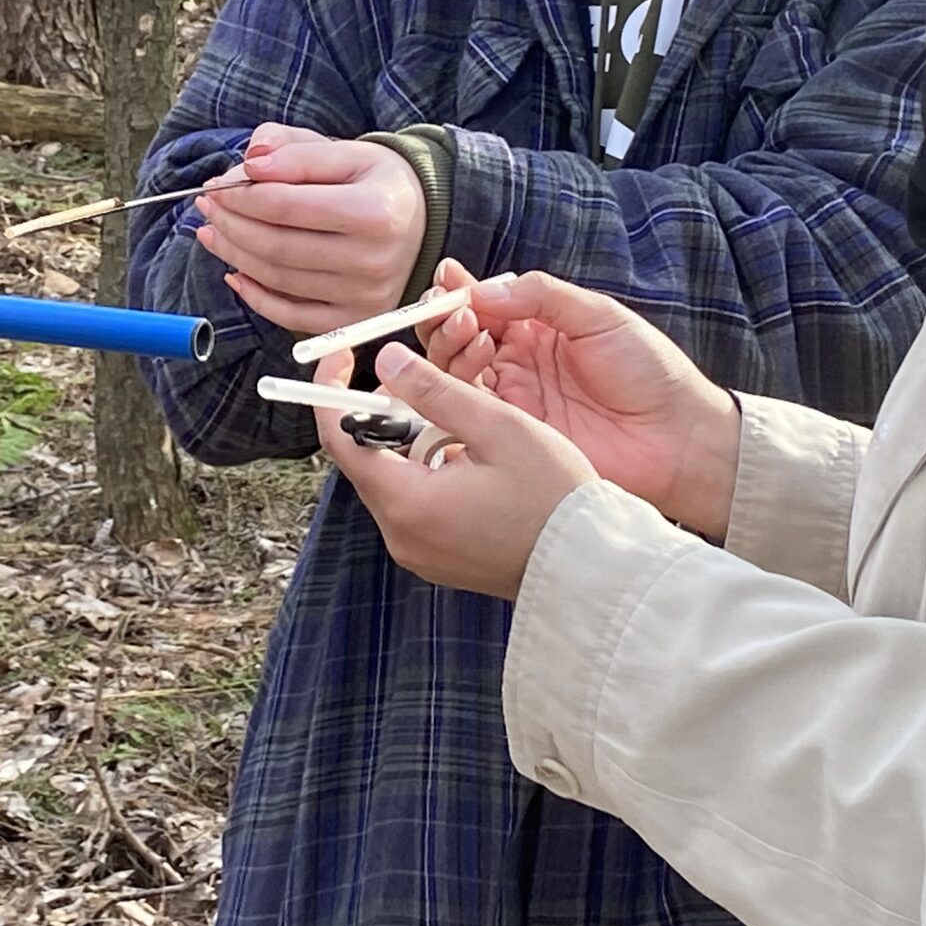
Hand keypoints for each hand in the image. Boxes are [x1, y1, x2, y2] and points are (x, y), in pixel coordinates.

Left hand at [194, 123, 425, 337]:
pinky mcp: (354, 319)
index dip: (239, 195)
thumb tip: (250, 163)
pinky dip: (255, 296)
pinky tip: (234, 271)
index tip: (216, 185)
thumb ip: (295, 150)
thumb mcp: (345, 151)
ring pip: (277, 279)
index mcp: (373, 212)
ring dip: (234, 255)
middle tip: (206, 207)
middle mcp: (372, 260)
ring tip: (213, 231)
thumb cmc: (378, 181)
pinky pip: (291, 315)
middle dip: (230, 224)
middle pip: (276, 245)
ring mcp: (364, 297)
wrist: (424, 220)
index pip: (284, 205)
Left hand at [314, 342, 600, 599]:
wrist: (593, 569)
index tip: (341, 356)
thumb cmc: (555, 498)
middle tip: (433, 390)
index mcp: (407, 502)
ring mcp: (419, 552)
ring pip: (395, 478)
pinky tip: (476, 464)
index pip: (341, 438)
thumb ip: (435, 391)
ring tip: (471, 432)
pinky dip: (432, 472)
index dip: (332, 391)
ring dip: (417, 443)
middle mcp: (401, 534)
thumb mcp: (497, 428)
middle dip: (390, 415)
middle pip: (369, 457)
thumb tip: (387, 360)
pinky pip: (416, 505)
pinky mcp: (439, 559)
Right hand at [416, 266, 743, 539]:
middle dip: (449, 319)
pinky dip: (458, 383)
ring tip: (472, 332)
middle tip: (460, 312)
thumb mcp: (598, 315)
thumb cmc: (650, 371)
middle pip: (459, 339)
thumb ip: (541, 296)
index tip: (449, 279)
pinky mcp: (513, 433)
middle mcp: (519, 363)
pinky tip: (475, 361)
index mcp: (539, 329)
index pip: (485, 306)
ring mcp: (514, 399)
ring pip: (455, 371)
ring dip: (451, 346)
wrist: (677, 436)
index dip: (462, 292)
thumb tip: (484, 290)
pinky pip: (469, 408)